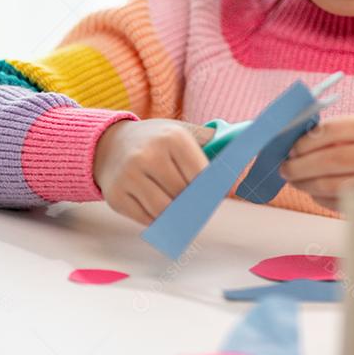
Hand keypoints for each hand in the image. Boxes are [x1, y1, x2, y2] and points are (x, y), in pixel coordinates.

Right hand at [92, 118, 213, 225]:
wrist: (110, 143)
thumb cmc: (157, 141)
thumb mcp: (183, 133)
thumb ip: (212, 148)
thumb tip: (243, 172)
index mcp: (171, 137)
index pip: (200, 174)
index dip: (211, 189)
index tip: (219, 195)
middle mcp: (148, 155)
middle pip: (182, 194)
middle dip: (195, 204)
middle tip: (203, 208)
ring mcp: (129, 176)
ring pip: (164, 210)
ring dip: (178, 216)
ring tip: (187, 214)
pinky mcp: (115, 196)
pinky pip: (145, 219)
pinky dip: (158, 221)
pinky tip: (165, 214)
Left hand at [278, 114, 353, 211]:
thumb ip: (342, 133)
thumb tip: (298, 143)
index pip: (334, 130)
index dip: (307, 140)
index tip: (292, 147)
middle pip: (330, 159)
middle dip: (301, 165)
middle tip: (285, 168)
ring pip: (332, 184)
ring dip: (306, 184)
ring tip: (295, 181)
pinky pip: (341, 202)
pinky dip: (321, 198)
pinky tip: (314, 192)